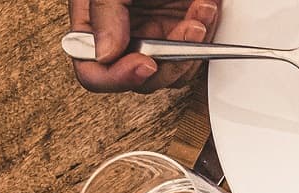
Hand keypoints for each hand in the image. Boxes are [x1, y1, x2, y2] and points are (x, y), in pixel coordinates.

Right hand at [68, 0, 219, 92]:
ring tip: (202, 10)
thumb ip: (105, 12)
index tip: (145, 64)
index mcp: (93, 23)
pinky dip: (205, 34)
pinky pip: (194, 54)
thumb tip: (104, 54)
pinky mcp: (179, 30)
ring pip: (172, 73)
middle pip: (140, 79)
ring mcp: (152, 34)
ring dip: (193, 47)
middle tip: (188, 29)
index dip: (118, 76)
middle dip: (168, 59)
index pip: (94, 70)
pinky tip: (205, 7)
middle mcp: (122, 34)